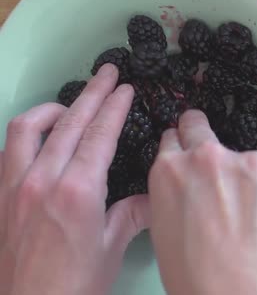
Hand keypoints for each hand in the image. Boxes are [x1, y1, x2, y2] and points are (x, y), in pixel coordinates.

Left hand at [0, 64, 149, 294]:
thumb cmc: (74, 284)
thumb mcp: (111, 248)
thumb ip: (131, 213)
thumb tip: (151, 197)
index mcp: (77, 191)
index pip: (99, 136)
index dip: (114, 107)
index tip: (125, 88)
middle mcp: (43, 180)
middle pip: (70, 123)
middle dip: (92, 94)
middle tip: (108, 73)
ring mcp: (15, 185)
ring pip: (30, 127)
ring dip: (54, 107)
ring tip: (72, 101)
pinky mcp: (0, 195)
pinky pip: (10, 147)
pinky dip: (28, 130)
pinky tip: (42, 133)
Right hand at [149, 110, 256, 294]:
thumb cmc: (197, 277)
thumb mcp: (164, 227)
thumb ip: (177, 191)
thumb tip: (190, 185)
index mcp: (172, 170)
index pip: (175, 136)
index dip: (182, 145)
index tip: (189, 149)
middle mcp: (211, 157)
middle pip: (203, 128)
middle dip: (205, 140)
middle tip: (215, 166)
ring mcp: (252, 164)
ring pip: (249, 161)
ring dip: (249, 179)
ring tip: (251, 219)